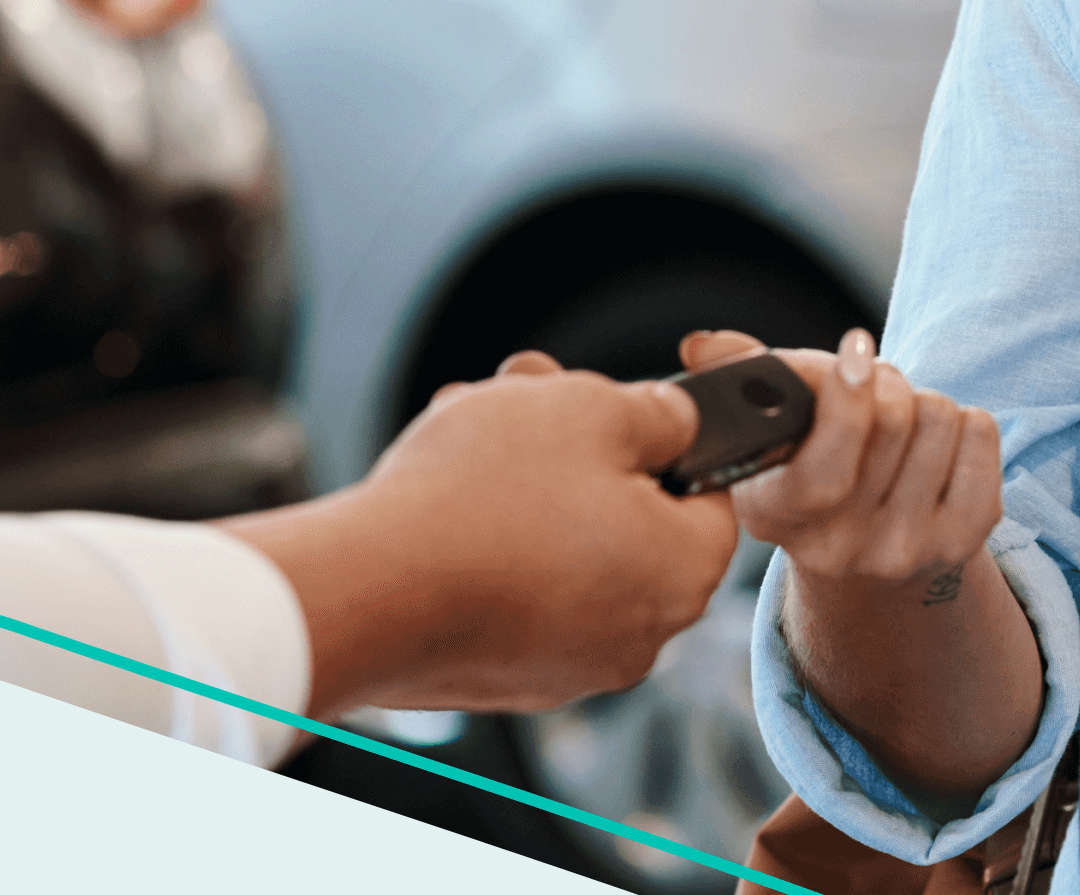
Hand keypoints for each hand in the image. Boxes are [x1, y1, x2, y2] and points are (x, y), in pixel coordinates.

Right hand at [227, 351, 739, 715]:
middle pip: (626, 519)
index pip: (708, 499)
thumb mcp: (591, 408)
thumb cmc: (487, 496)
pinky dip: (490, 543)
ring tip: (470, 432)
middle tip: (531, 401)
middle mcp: (638, 636)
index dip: (664, 443)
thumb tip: (673, 422)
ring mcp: (566, 666)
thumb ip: (656, 413)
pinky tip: (444, 496)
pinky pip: (515, 593)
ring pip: (563, 549)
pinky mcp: (501, 677)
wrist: (371, 587)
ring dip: (526, 485)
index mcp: (683, 574)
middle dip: (578, 452)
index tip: (616, 414)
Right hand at [680, 327, 1002, 599]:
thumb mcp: (770, 430)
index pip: (826, 466)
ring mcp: (905, 553)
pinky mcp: (963, 542)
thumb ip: (740, 378)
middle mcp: (841, 550)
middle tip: (873, 387)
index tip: (855, 348)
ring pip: (941, 417)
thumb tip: (702, 345)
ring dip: (923, 401)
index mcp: (777, 517)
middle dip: (886, 381)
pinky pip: (981, 434)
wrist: (868, 555)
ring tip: (900, 426)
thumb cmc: (813, 467)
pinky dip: (964, 422)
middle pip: (895, 416)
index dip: (847, 396)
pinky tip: (936, 446)